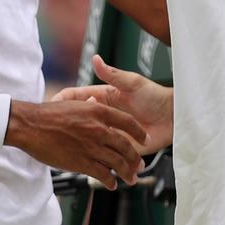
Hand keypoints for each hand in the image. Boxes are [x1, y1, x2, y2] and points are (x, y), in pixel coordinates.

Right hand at [5, 98, 147, 190]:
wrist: (30, 125)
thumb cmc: (47, 114)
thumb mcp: (73, 102)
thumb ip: (88, 105)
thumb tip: (95, 103)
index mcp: (97, 111)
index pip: (127, 121)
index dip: (138, 132)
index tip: (144, 138)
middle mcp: (98, 128)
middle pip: (125, 145)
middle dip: (135, 157)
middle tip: (140, 165)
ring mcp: (91, 146)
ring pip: (117, 162)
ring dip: (127, 172)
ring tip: (131, 178)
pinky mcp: (82, 162)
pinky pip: (103, 174)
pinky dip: (110, 180)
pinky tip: (112, 184)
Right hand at [52, 55, 172, 154]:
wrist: (173, 116)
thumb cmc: (153, 96)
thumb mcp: (131, 82)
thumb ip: (112, 74)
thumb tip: (95, 58)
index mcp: (103, 100)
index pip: (77, 98)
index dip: (63, 101)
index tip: (51, 105)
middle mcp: (104, 119)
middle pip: (80, 124)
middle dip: (67, 129)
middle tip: (55, 131)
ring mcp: (111, 136)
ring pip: (91, 143)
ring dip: (83, 147)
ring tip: (74, 149)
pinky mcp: (120, 150)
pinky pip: (109, 161)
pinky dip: (104, 165)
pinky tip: (96, 164)